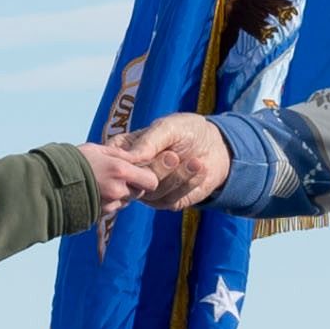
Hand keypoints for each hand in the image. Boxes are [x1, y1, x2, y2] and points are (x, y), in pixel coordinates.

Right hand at [73, 139, 154, 217]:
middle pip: (139, 192)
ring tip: (103, 183)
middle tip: (119, 177)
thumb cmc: (74, 160)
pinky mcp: (100, 214)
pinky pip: (112, 209)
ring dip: (120, 195)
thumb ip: (121, 154)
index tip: (140, 172)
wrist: (50, 182)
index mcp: (120, 170)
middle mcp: (118, 190)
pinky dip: (109, 202)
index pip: (151, 181)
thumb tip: (138, 156)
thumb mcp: (99, 149)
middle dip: (133, 186)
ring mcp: (109, 204)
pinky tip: (96, 192)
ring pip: (125, 201)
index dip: (148, 177)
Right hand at [122, 114, 236, 211]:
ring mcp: (149, 190)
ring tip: (195, 161)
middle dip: (155, 170)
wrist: (216, 146)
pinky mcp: (168, 201)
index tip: (147, 153)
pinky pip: (171, 199)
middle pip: (132, 182)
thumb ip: (149, 140)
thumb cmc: (187, 130)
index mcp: (126, 151)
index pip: (113, 163)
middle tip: (173, 155)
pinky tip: (199, 168)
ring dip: (176, 177)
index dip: (125, 163)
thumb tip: (132, 157)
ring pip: (152, 193)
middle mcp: (134, 173)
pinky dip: (187, 184)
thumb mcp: (168, 127)